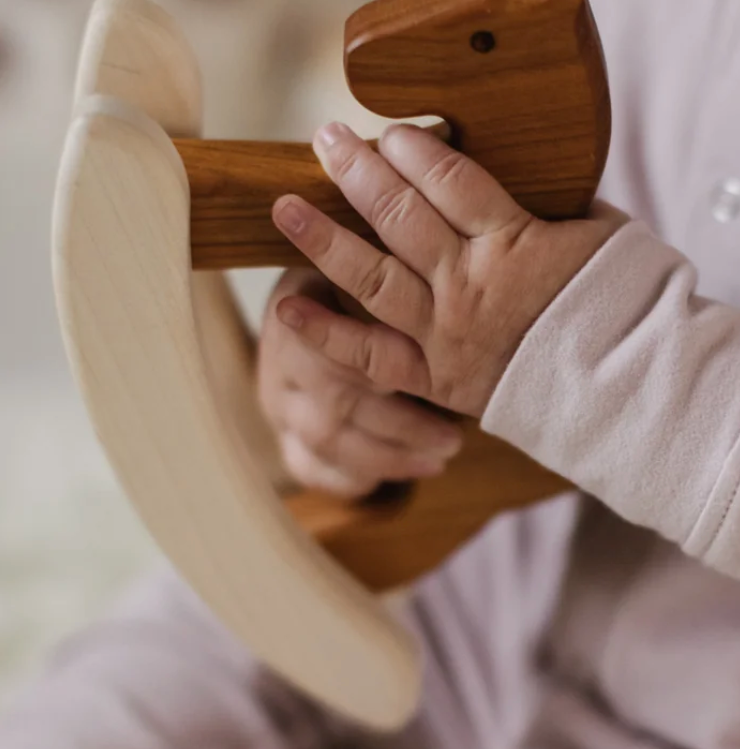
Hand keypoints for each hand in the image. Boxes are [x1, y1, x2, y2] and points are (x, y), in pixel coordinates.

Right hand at [257, 265, 465, 498]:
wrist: (315, 297)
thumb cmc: (369, 277)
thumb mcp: (379, 265)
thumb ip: (399, 283)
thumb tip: (448, 284)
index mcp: (297, 304)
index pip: (341, 348)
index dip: (390, 370)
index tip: (443, 383)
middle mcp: (279, 354)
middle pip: (338, 401)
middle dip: (402, 427)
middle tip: (454, 440)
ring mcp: (276, 397)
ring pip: (326, 439)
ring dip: (386, 458)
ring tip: (438, 460)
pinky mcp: (282, 429)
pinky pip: (307, 465)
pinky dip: (345, 479)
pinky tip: (384, 483)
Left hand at [270, 121, 623, 418]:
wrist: (636, 392)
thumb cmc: (631, 307)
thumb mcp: (606, 234)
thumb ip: (560, 203)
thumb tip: (535, 172)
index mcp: (515, 242)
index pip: (451, 182)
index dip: (415, 149)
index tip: (392, 129)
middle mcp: (471, 285)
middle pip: (401, 217)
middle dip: (358, 171)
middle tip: (325, 137)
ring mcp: (448, 335)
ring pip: (372, 278)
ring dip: (324, 238)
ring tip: (284, 205)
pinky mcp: (438, 380)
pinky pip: (370, 357)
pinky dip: (325, 333)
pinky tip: (287, 305)